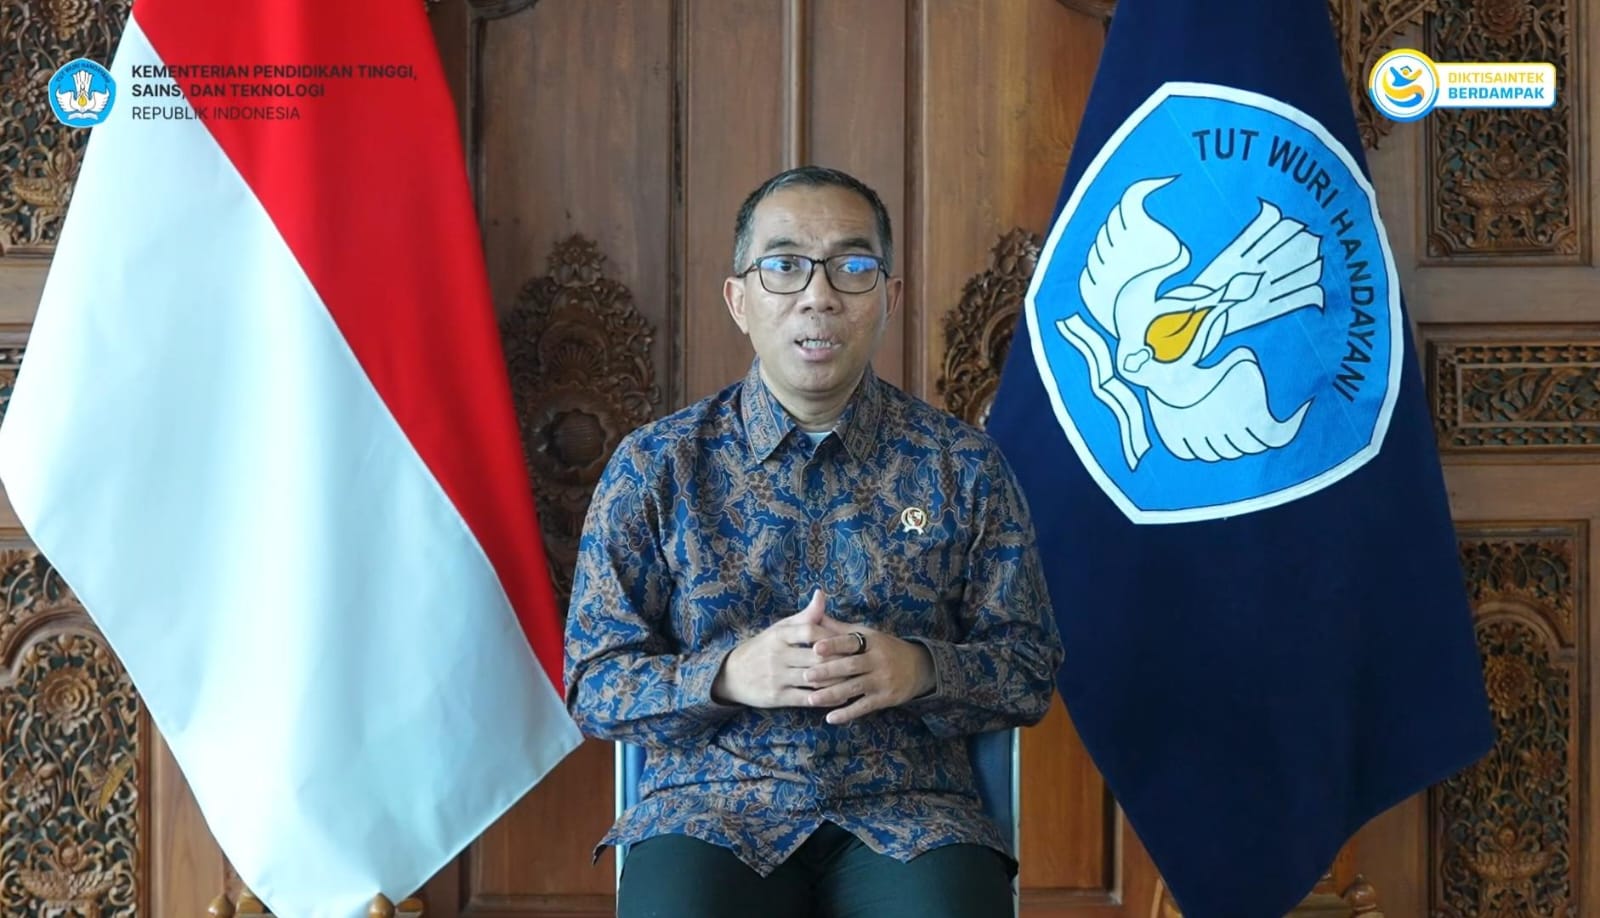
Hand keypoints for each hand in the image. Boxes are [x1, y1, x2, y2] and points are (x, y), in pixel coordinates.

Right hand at [712, 589, 845, 706]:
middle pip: (816, 658)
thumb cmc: (763, 648)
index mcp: (780, 635)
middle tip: (862, 663)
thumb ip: (805, 616)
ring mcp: (777, 677)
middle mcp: (778, 655)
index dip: (832, 637)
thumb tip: (821, 594)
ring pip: (814, 679)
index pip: (810, 631)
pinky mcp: (777, 697)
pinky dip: (826, 699)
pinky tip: (842, 697)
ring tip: (856, 680)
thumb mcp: (780, 628)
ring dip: (837, 681)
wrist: (731, 674)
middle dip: (841, 661)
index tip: (850, 641)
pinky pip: (806, 698)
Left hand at [803, 622, 935, 725]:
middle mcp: (878, 660)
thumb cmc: (884, 648)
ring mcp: (882, 680)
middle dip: (828, 671)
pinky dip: (847, 713)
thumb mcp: (867, 634)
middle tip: (806, 676)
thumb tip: (815, 614)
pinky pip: (864, 706)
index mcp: (872, 641)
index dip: (834, 644)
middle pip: (851, 665)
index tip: (815, 647)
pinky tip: (830, 718)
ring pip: (855, 687)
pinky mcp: (885, 698)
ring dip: (832, 694)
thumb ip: (840, 629)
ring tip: (811, 699)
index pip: (851, 641)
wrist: (918, 668)